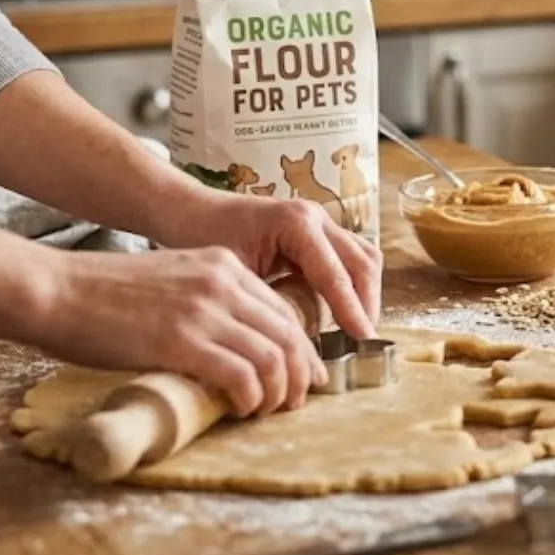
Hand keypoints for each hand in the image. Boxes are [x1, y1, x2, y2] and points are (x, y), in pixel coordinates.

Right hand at [27, 247, 327, 416]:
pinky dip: (251, 397)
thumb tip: (229, 343)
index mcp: (223, 265)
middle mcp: (223, 283)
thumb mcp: (170, 281)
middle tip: (296, 401)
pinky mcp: (183, 341)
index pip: (284, 308)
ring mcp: (205, 310)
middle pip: (289, 332)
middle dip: (300, 372)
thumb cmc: (100, 294)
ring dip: (279, 390)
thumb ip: (204, 302)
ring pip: (274, 356)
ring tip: (268, 411)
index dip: (302, 347)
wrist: (55, 289)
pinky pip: (242, 375)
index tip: (306, 374)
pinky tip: (242, 409)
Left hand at [156, 193, 382, 339]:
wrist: (188, 210)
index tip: (363, 340)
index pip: (336, 275)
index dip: (352, 310)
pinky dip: (353, 283)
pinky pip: (349, 256)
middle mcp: (315, 217)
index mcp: (296, 224)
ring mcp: (319, 220)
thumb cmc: (202, 240)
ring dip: (365, 292)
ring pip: (364, 256)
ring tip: (357, 327)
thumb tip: (296, 344)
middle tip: (363, 339)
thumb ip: (269, 304)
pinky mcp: (317, 230)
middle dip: (367, 302)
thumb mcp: (234, 276)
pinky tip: (342, 310)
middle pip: (363, 262)